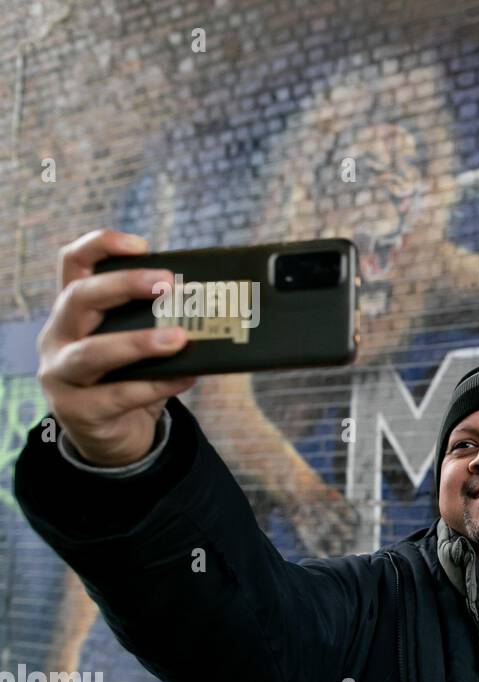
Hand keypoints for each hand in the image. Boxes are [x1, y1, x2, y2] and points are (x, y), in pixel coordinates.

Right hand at [36, 229, 197, 466]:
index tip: (141, 244)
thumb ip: (159, 321)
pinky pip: (117, 395)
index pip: (73, 263)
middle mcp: (58, 336)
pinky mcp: (78, 411)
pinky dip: (155, 386)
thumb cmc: (130, 377)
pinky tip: (185, 378)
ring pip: (91, 352)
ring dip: (138, 342)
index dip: (101, 246)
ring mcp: (60, 374)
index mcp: (73, 310)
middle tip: (167, 283)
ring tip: (179, 337)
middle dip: (124, 285)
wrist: (115, 436)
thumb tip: (215, 303)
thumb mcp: (137, 342)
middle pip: (79, 298)